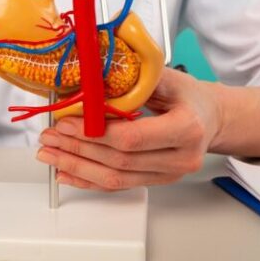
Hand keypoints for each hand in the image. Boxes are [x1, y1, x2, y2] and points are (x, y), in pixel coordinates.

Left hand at [36, 68, 222, 190]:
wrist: (210, 118)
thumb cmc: (190, 96)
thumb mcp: (166, 77)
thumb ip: (132, 79)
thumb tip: (90, 75)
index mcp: (186, 128)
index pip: (132, 138)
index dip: (94, 133)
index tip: (66, 123)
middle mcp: (180, 158)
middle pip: (119, 160)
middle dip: (77, 149)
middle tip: (49, 137)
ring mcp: (168, 175)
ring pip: (115, 178)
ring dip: (76, 167)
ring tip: (50, 154)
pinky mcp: (156, 181)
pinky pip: (117, 186)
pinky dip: (88, 180)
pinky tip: (66, 173)